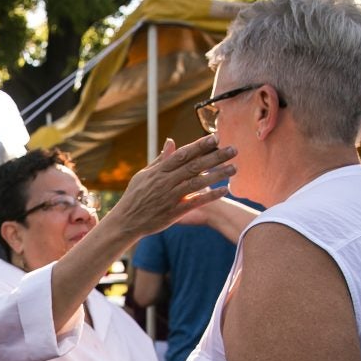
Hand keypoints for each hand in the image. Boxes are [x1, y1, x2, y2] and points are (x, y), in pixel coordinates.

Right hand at [107, 135, 236, 241]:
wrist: (126, 221)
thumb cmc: (134, 196)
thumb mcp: (144, 175)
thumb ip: (161, 159)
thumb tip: (171, 140)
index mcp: (159, 171)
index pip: (183, 154)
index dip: (200, 146)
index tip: (216, 138)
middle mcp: (165, 182)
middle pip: (194, 166)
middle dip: (215, 157)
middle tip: (234, 149)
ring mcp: (170, 197)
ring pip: (197, 183)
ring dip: (217, 175)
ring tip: (234, 168)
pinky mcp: (173, 212)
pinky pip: (195, 202)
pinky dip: (210, 196)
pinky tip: (224, 190)